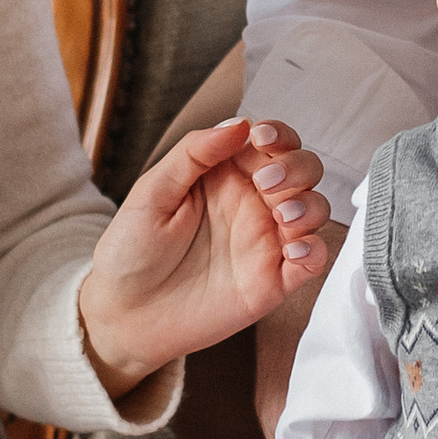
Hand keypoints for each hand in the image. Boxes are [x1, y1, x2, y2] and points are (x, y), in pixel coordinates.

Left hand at [77, 120, 329, 404]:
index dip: (277, 134)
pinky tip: (294, 251)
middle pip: (303, 169)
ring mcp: (266, 242)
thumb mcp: (153, 192)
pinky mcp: (273, 281)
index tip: (261, 138)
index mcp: (225, 175)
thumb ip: (194, 153)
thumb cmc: (131, 250)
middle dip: (296, 167)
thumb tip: (239, 123)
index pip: (270, 142)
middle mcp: (253, 204)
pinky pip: (313, 261)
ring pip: (315, 209)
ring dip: (309, 206)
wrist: (122, 315)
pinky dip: (315, 251)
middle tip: (267, 184)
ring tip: (282, 217)